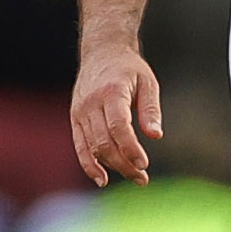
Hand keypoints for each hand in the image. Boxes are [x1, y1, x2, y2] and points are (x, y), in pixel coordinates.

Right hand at [69, 47, 163, 185]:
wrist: (101, 52)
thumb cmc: (128, 69)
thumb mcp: (148, 82)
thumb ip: (151, 110)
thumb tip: (156, 136)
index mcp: (111, 91)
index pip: (118, 126)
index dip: (130, 148)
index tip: (144, 164)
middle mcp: (91, 103)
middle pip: (105, 141)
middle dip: (124, 163)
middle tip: (143, 178)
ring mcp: (80, 111)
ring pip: (93, 147)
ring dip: (112, 167)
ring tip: (134, 177)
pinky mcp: (74, 118)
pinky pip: (80, 146)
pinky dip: (89, 164)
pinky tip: (102, 179)